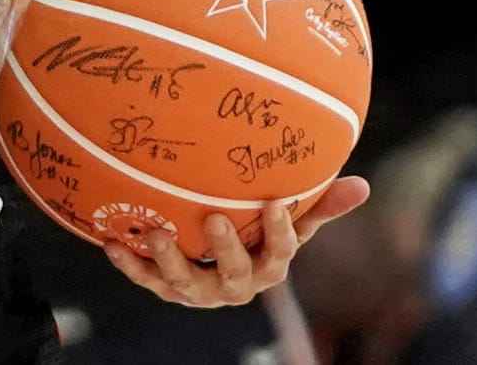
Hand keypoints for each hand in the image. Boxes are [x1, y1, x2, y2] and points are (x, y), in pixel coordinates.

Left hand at [104, 180, 368, 305]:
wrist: (215, 267)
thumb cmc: (257, 236)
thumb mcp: (288, 221)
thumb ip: (318, 205)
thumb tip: (363, 185)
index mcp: (269, 266)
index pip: (281, 252)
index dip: (279, 230)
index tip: (273, 202)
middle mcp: (236, 284)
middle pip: (235, 272)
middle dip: (225, 249)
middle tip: (213, 219)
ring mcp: (200, 291)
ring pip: (187, 283)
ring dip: (170, 260)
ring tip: (155, 232)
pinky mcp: (168, 289)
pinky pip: (148, 279)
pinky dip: (130, 264)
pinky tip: (113, 242)